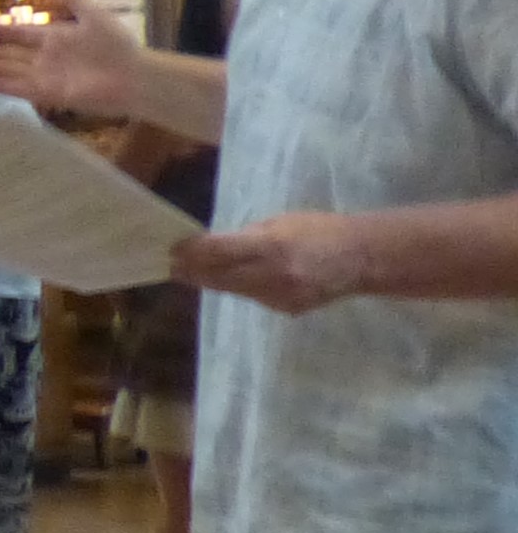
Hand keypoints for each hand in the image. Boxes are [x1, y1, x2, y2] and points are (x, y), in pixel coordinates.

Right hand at [0, 0, 141, 115]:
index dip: (2, 30)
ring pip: (9, 70)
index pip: (21, 34)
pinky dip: (4, 85)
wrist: (134, 75)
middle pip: (8, 55)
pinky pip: (22, 89)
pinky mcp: (50, 94)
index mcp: (55, 38)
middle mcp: (46, 58)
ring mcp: (46, 77)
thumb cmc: (116, 44)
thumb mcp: (94, 15)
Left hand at [170, 213, 371, 314]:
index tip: (172, 249)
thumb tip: (210, 246)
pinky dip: (240, 287)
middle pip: (218, 277)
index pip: (217, 252)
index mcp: (270, 247)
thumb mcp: (279, 223)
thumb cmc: (318, 230)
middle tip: (171, 265)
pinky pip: (253, 297)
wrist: (361, 258)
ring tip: (191, 272)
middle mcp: (272, 275)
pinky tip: (234, 279)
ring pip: (232, 290)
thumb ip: (245, 237)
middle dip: (192, 270)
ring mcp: (279, 297)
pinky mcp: (286, 309)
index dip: (191, 252)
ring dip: (212, 280)